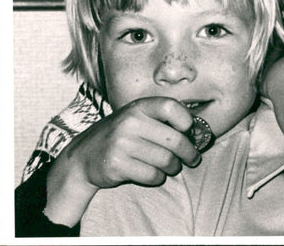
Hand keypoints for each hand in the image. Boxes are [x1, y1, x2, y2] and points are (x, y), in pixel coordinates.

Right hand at [44, 97, 199, 225]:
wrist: (84, 157)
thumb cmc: (122, 136)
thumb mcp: (137, 119)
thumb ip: (162, 120)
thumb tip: (199, 132)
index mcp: (138, 107)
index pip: (170, 107)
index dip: (186, 119)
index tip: (190, 131)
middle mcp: (129, 122)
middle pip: (174, 139)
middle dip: (189, 152)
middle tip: (193, 158)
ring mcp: (121, 143)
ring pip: (166, 160)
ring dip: (174, 167)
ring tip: (173, 167)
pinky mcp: (116, 165)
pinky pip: (152, 175)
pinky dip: (158, 177)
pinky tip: (156, 174)